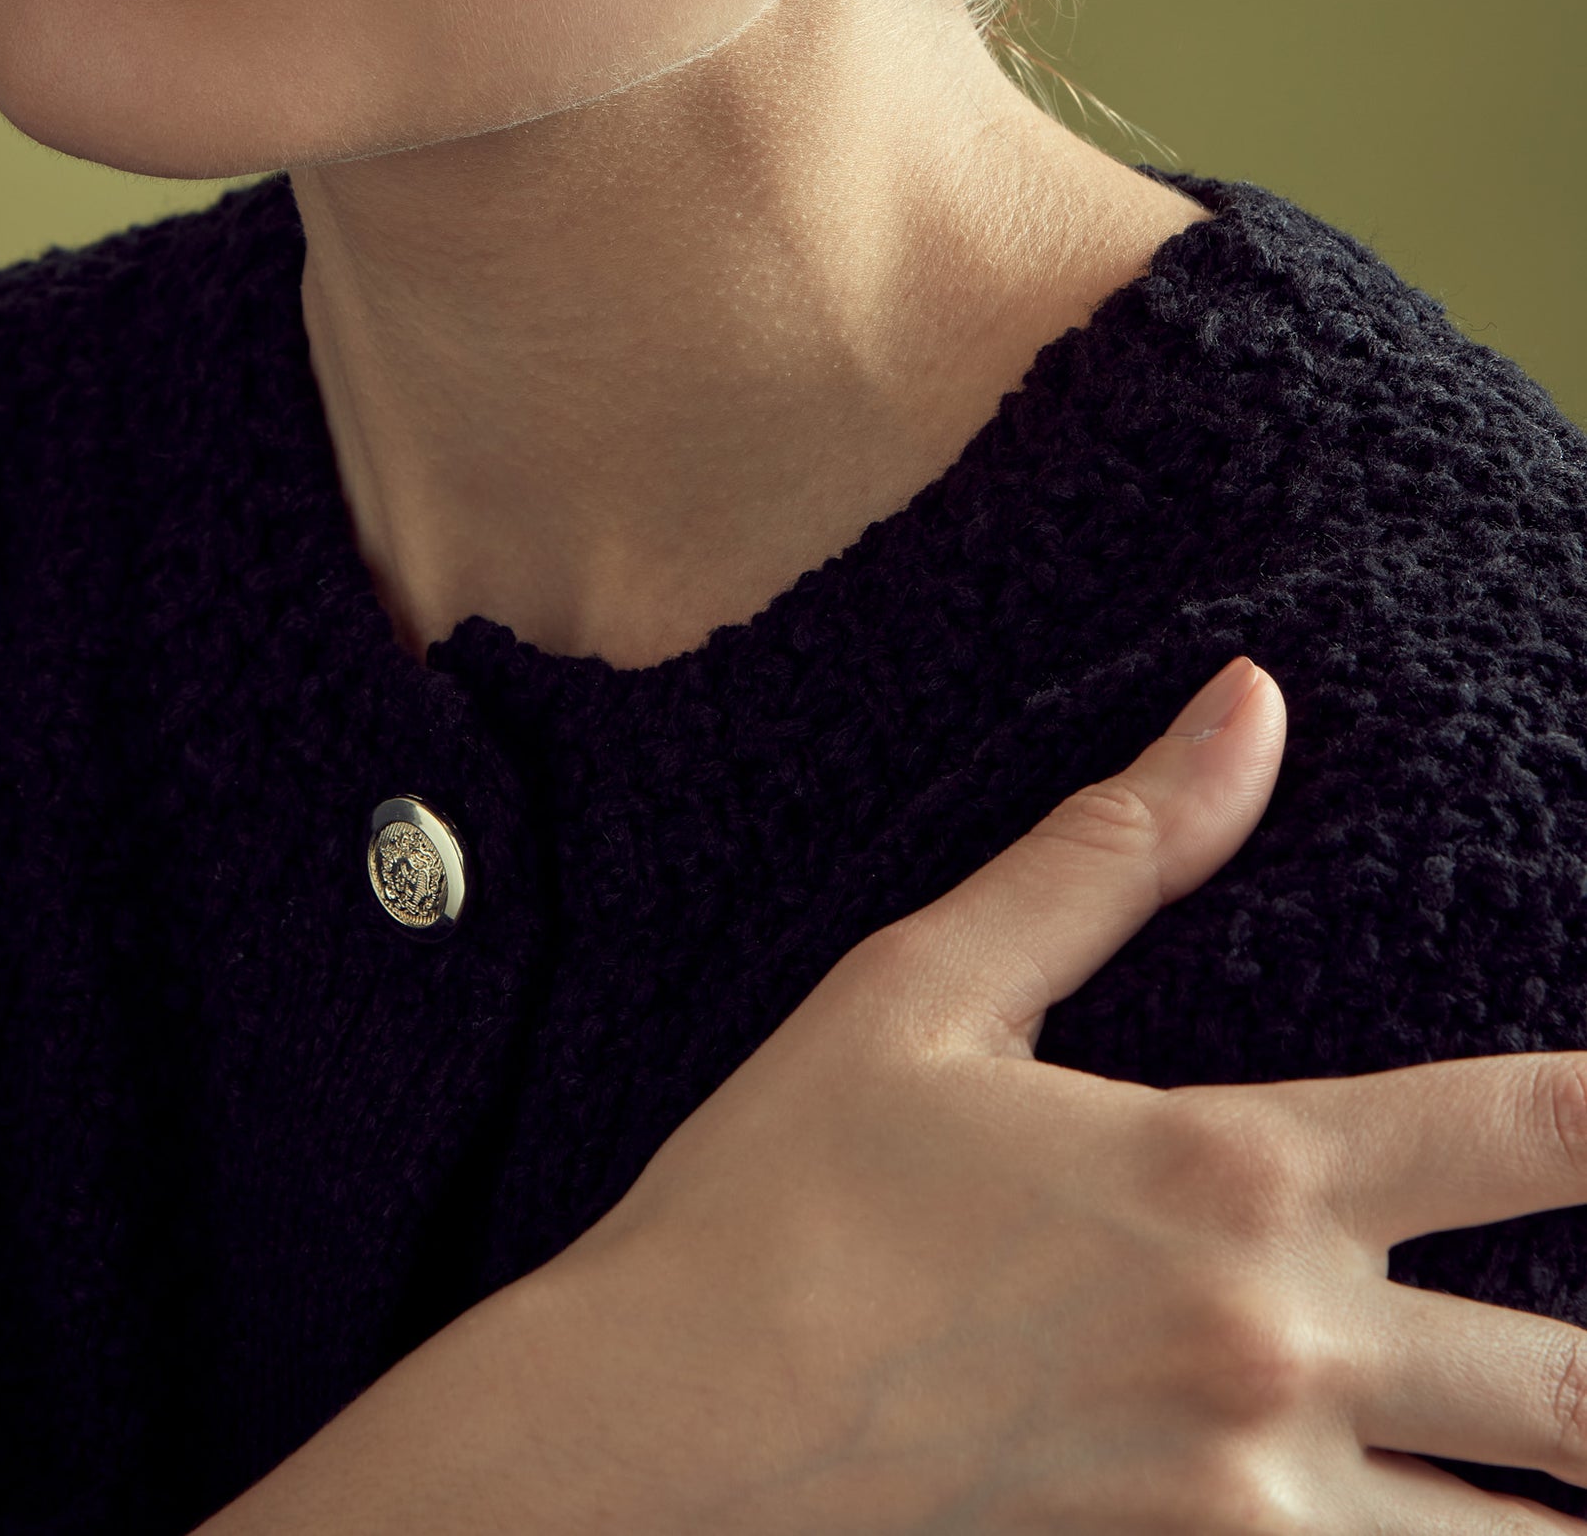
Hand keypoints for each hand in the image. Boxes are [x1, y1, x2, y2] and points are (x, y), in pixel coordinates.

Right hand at [216, 658, 1586, 1531]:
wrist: (658, 1440)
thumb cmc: (780, 1196)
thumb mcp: (931, 987)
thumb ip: (1114, 847)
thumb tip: (1248, 700)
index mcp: (1233, 1166)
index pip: (1530, 1127)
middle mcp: (1278, 1343)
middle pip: (1583, 1389)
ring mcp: (1248, 1507)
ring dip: (1561, 1497)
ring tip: (1571, 1460)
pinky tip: (1455, 1532)